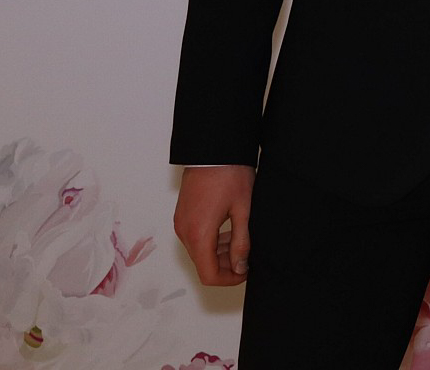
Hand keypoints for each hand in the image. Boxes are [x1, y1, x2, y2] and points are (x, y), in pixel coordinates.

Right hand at [174, 164, 254, 284]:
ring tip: (242, 242)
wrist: (214, 149)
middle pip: (203, 265)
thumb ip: (241, 242)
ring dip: (219, 254)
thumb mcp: (243, 210)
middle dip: (226, 266)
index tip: (246, 271)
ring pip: (199, 252)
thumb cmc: (230, 175)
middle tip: (248, 256)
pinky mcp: (183, 215)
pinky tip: (230, 231)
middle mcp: (184, 232)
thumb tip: (240, 266)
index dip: (229, 279)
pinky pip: (195, 238)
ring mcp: (181, 223)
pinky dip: (211, 241)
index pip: (209, 274)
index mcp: (199, 234)